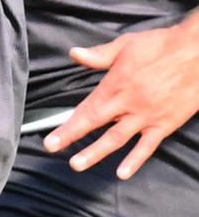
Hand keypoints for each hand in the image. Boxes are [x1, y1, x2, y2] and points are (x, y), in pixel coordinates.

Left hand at [44, 17, 198, 177]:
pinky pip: (148, 145)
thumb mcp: (127, 44)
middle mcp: (128, 102)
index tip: (52, 138)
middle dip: (72, 138)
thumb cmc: (163, 46)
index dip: (67, 125)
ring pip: (117, 138)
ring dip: (96, 152)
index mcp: (116, 84)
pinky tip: (123, 172)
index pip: (86, 109)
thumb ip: (100, 54)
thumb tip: (74, 54)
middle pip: (95, 124)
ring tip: (78, 164)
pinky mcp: (165, 124)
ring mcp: (147, 116)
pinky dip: (135, 160)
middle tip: (53, 150)